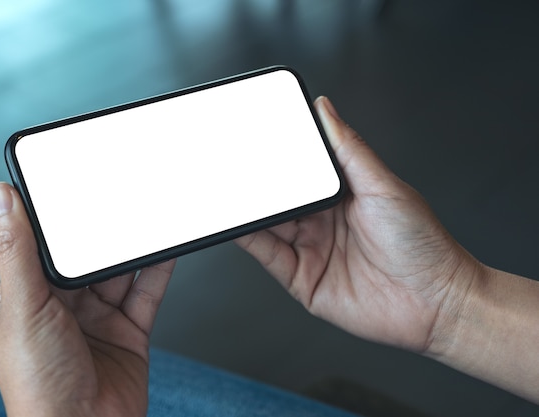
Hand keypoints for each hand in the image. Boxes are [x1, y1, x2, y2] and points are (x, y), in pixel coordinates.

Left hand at [0, 182, 175, 416]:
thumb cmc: (39, 385)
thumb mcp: (23, 307)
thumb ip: (17, 252)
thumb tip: (1, 201)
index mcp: (29, 299)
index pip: (44, 247)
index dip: (57, 219)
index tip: (70, 188)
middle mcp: (65, 308)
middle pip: (87, 257)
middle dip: (101, 231)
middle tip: (116, 197)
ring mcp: (99, 320)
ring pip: (119, 272)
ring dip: (132, 246)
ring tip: (145, 215)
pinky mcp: (129, 331)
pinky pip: (147, 292)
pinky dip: (159, 270)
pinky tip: (165, 248)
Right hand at [236, 97, 479, 353]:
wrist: (435, 301)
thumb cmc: (422, 243)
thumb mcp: (383, 185)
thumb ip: (348, 148)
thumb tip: (325, 108)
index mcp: (341, 195)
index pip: (299, 170)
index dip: (277, 156)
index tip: (254, 139)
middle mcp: (322, 221)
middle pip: (279, 197)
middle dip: (255, 183)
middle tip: (232, 164)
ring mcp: (311, 249)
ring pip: (268, 225)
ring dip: (248, 209)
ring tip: (226, 190)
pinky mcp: (302, 279)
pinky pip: (268, 255)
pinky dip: (248, 239)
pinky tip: (237, 223)